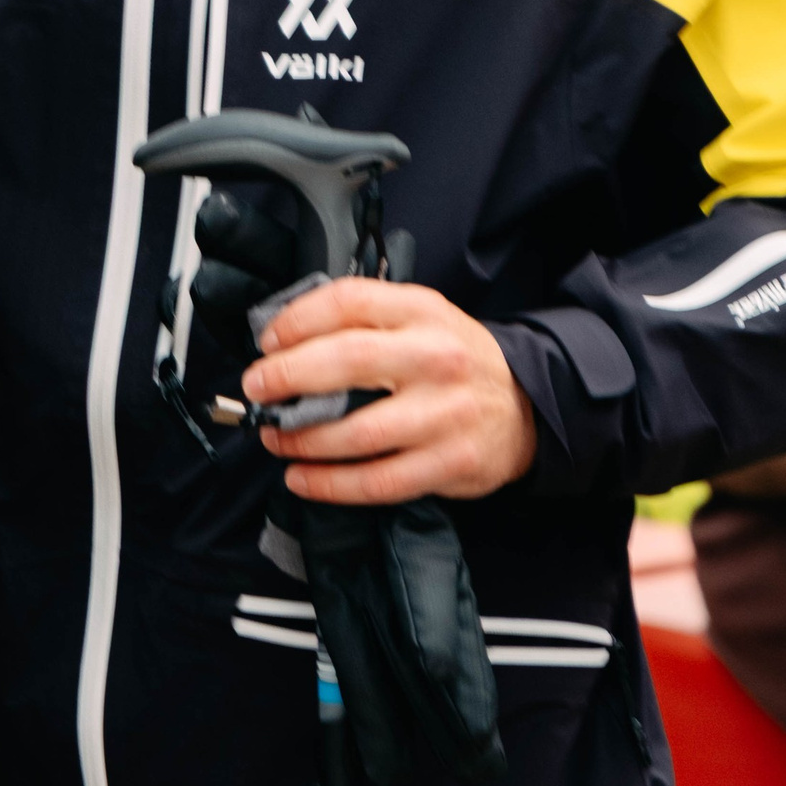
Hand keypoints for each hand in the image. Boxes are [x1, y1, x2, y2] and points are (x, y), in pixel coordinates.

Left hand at [242, 278, 536, 505]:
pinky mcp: (449, 463)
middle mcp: (436, 359)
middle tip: (258, 390)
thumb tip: (284, 340)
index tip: (268, 342)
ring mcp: (445, 414)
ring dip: (301, 438)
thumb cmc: (454, 360)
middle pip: (346, 361)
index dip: (297, 320)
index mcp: (423, 312)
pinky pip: (377, 481)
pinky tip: (301, 478)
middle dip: (288, 377)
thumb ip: (364, 320)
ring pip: (356, 431)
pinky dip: (329, 484)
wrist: (527, 404)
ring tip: (275, 438)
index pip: (349, 301)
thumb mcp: (420, 319)